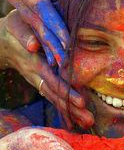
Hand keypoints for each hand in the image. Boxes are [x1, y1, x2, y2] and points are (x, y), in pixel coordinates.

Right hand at [0, 0, 68, 66]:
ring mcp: (15, 0)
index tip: (68, 42)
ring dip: (48, 44)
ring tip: (60, 61)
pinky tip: (48, 48)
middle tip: (66, 62)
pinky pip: (31, 22)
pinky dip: (41, 37)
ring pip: (34, 26)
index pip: (41, 8)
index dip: (55, 25)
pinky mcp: (18, 1)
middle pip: (38, 23)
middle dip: (53, 42)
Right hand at [0, 10, 93, 128]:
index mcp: (34, 63)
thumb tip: (33, 45)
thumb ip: (25, 35)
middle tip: (89, 120)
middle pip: (56, 94)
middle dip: (72, 108)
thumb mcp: (17, 26)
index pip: (52, 80)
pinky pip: (52, 96)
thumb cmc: (14, 29)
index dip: (66, 91)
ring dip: (71, 111)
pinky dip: (63, 108)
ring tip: (87, 122)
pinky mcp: (40, 81)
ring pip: (55, 98)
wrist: (3, 41)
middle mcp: (37, 75)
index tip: (82, 102)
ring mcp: (38, 80)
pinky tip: (74, 118)